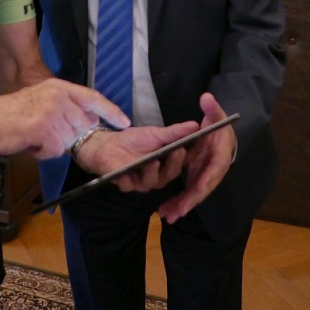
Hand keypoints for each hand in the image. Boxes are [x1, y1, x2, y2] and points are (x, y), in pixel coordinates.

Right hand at [0, 79, 129, 158]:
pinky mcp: (44, 127)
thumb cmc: (9, 115)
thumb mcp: (40, 100)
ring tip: (33, 136)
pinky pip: (55, 150)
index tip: (125, 122)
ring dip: (53, 145)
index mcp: (58, 86)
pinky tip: (28, 142)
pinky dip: (42, 153)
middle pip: (82, 126)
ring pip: (69, 140)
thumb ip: (64, 107)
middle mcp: (58, 95)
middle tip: (43, 133)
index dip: (111, 111)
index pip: (93, 97)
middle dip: (67, 136)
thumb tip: (86, 122)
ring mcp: (52, 110)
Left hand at [75, 121, 199, 192]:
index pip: (185, 160)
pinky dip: (132, 177)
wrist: (108, 144)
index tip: (201, 144)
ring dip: (155, 171)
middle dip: (175, 163)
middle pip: (172, 174)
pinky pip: (132, 184)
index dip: (193, 154)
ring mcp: (144, 181)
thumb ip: (174, 133)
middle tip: (178, 150)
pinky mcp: (127, 185)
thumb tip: (195, 125)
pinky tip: (131, 170)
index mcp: (168, 162)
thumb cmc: (134, 139)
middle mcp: (160, 175)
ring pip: (154, 181)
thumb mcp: (155, 133)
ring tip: (154, 160)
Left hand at [158, 93, 236, 223]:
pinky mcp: (195, 179)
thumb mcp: (215, 114)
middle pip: (201, 189)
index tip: (196, 190)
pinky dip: (178, 203)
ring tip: (168, 215)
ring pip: (192, 194)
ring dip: (181, 205)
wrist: (219, 134)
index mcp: (219, 156)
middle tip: (177, 212)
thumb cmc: (218, 126)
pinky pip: (187, 193)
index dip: (204, 182)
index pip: (213, 172)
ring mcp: (202, 176)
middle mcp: (211, 170)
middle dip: (190, 201)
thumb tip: (207, 98)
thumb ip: (212, 108)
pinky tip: (167, 211)